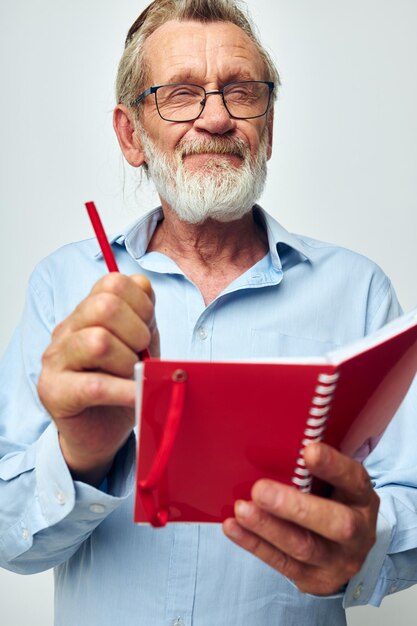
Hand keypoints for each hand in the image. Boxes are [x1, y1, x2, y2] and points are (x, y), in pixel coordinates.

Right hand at [38, 273, 158, 485]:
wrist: (101, 432)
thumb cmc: (121, 384)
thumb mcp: (139, 344)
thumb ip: (143, 314)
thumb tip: (144, 285)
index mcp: (87, 312)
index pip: (112, 282)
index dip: (141, 303)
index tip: (148, 328)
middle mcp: (67, 330)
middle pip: (104, 306)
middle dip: (136, 331)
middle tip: (142, 354)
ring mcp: (56, 360)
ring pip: (98, 341)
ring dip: (128, 362)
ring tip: (133, 377)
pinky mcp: (55, 392)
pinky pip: (95, 385)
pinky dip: (124, 390)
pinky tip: (137, 396)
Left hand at [223, 443, 378, 594]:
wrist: (346, 552)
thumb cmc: (332, 502)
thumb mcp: (336, 484)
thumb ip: (313, 469)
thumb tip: (273, 443)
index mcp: (362, 499)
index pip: (354, 480)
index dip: (333, 466)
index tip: (308, 450)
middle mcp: (357, 532)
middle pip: (335, 523)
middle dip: (295, 507)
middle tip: (260, 490)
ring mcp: (337, 560)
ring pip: (303, 547)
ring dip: (268, 527)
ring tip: (242, 509)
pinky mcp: (313, 580)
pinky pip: (281, 563)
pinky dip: (254, 544)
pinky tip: (233, 527)